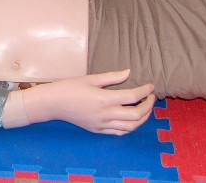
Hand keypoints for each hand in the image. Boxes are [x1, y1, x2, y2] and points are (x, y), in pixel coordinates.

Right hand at [22, 69, 155, 134]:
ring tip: (145, 108)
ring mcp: (102, 125)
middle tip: (151, 97)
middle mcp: (106, 115)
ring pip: (131, 127)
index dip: (145, 91)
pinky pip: (120, 132)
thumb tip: (129, 72)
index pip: (133, 97)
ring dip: (143, 118)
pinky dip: (131, 127)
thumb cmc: (70, 87)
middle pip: (136, 115)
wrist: (54, 104)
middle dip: (148, 106)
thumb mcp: (91, 79)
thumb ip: (112, 77)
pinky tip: (133, 119)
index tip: (151, 86)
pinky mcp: (98, 130)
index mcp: (104, 99)